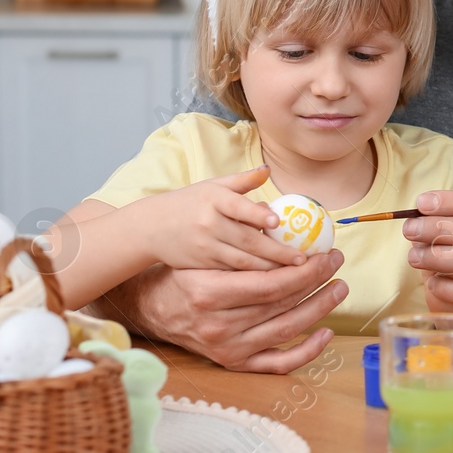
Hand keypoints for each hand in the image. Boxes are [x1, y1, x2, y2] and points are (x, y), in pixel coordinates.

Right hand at [100, 250, 348, 372]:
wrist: (152, 307)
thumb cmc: (184, 273)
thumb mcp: (206, 253)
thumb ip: (243, 244)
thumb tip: (291, 225)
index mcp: (208, 292)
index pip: (270, 283)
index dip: (306, 269)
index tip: (326, 253)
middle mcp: (216, 325)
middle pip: (281, 304)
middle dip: (317, 281)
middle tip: (336, 262)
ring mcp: (226, 348)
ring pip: (285, 329)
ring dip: (319, 309)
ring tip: (339, 288)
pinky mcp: (232, 363)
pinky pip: (276, 364)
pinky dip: (305, 352)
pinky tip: (325, 333)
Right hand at [138, 167, 305, 271]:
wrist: (150, 227)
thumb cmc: (188, 203)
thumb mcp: (212, 186)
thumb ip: (241, 181)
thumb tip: (267, 170)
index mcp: (213, 199)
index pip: (237, 206)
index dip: (256, 214)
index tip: (276, 220)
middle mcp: (208, 223)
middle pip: (246, 239)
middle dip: (276, 251)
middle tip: (303, 258)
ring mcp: (204, 246)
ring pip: (241, 261)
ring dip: (269, 268)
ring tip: (296, 272)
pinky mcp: (202, 264)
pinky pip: (232, 273)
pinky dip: (253, 278)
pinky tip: (273, 282)